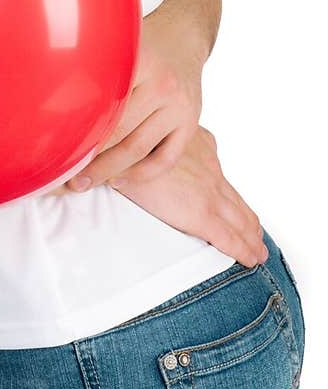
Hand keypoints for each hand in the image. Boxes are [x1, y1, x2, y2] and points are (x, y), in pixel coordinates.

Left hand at [67, 9, 202, 191]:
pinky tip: (119, 179)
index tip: (55, 146)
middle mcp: (162, 85)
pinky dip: (141, 174)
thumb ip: (88, 62)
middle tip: (64, 175)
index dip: (77, 128)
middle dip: (90, 157)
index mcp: (139, 61)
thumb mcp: (116, 41)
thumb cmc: (140, 42)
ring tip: (84, 183)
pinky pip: (166, 159)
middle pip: (119, 131)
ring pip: (139, 149)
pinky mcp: (191, 123)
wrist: (184, 35)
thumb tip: (44, 89)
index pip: (103, 104)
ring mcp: (180, 107)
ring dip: (109, 171)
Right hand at [116, 127, 266, 266]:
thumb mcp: (167, 130)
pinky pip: (229, 239)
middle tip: (258, 240)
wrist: (131, 149)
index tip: (245, 216)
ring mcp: (210, 197)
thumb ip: (180, 139)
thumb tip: (182, 142)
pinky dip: (243, 250)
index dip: (238, 204)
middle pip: (240, 206)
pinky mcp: (201, 217)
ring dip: (252, 239)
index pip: (227, 186)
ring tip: (258, 252)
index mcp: (204, 156)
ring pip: (241, 223)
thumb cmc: (140, 139)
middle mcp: (212, 177)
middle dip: (250, 225)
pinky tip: (250, 259)